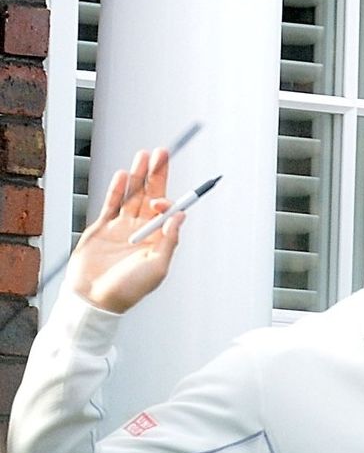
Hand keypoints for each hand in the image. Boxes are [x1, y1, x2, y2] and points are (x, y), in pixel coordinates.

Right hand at [65, 148, 182, 313]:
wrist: (94, 299)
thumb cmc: (128, 290)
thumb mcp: (157, 267)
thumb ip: (170, 241)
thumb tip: (181, 216)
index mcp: (158, 240)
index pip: (167, 212)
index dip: (167, 200)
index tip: (159, 201)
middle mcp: (142, 231)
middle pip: (151, 196)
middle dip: (156, 175)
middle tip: (161, 153)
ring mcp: (121, 228)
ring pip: (132, 196)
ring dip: (138, 176)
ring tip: (144, 155)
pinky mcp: (102, 228)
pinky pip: (111, 204)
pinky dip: (117, 189)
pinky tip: (123, 175)